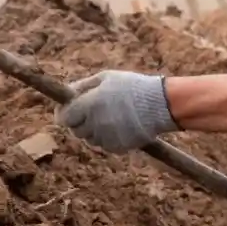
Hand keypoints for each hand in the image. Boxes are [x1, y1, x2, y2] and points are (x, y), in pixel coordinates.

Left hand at [55, 70, 178, 153]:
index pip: (64, 117)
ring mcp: (106, 138)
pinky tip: (122, 126)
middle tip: (95, 111)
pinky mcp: (117, 147)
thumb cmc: (133, 87)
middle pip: (76, 130)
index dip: (65, 114)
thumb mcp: (107, 78)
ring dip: (96, 130)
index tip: (69, 111)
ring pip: (91, 139)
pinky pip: (105, 145)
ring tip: (113, 117)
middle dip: (82, 121)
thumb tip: (64, 93)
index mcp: (89, 104)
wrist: (162, 104)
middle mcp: (95, 123)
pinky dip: (109, 138)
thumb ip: (83, 85)